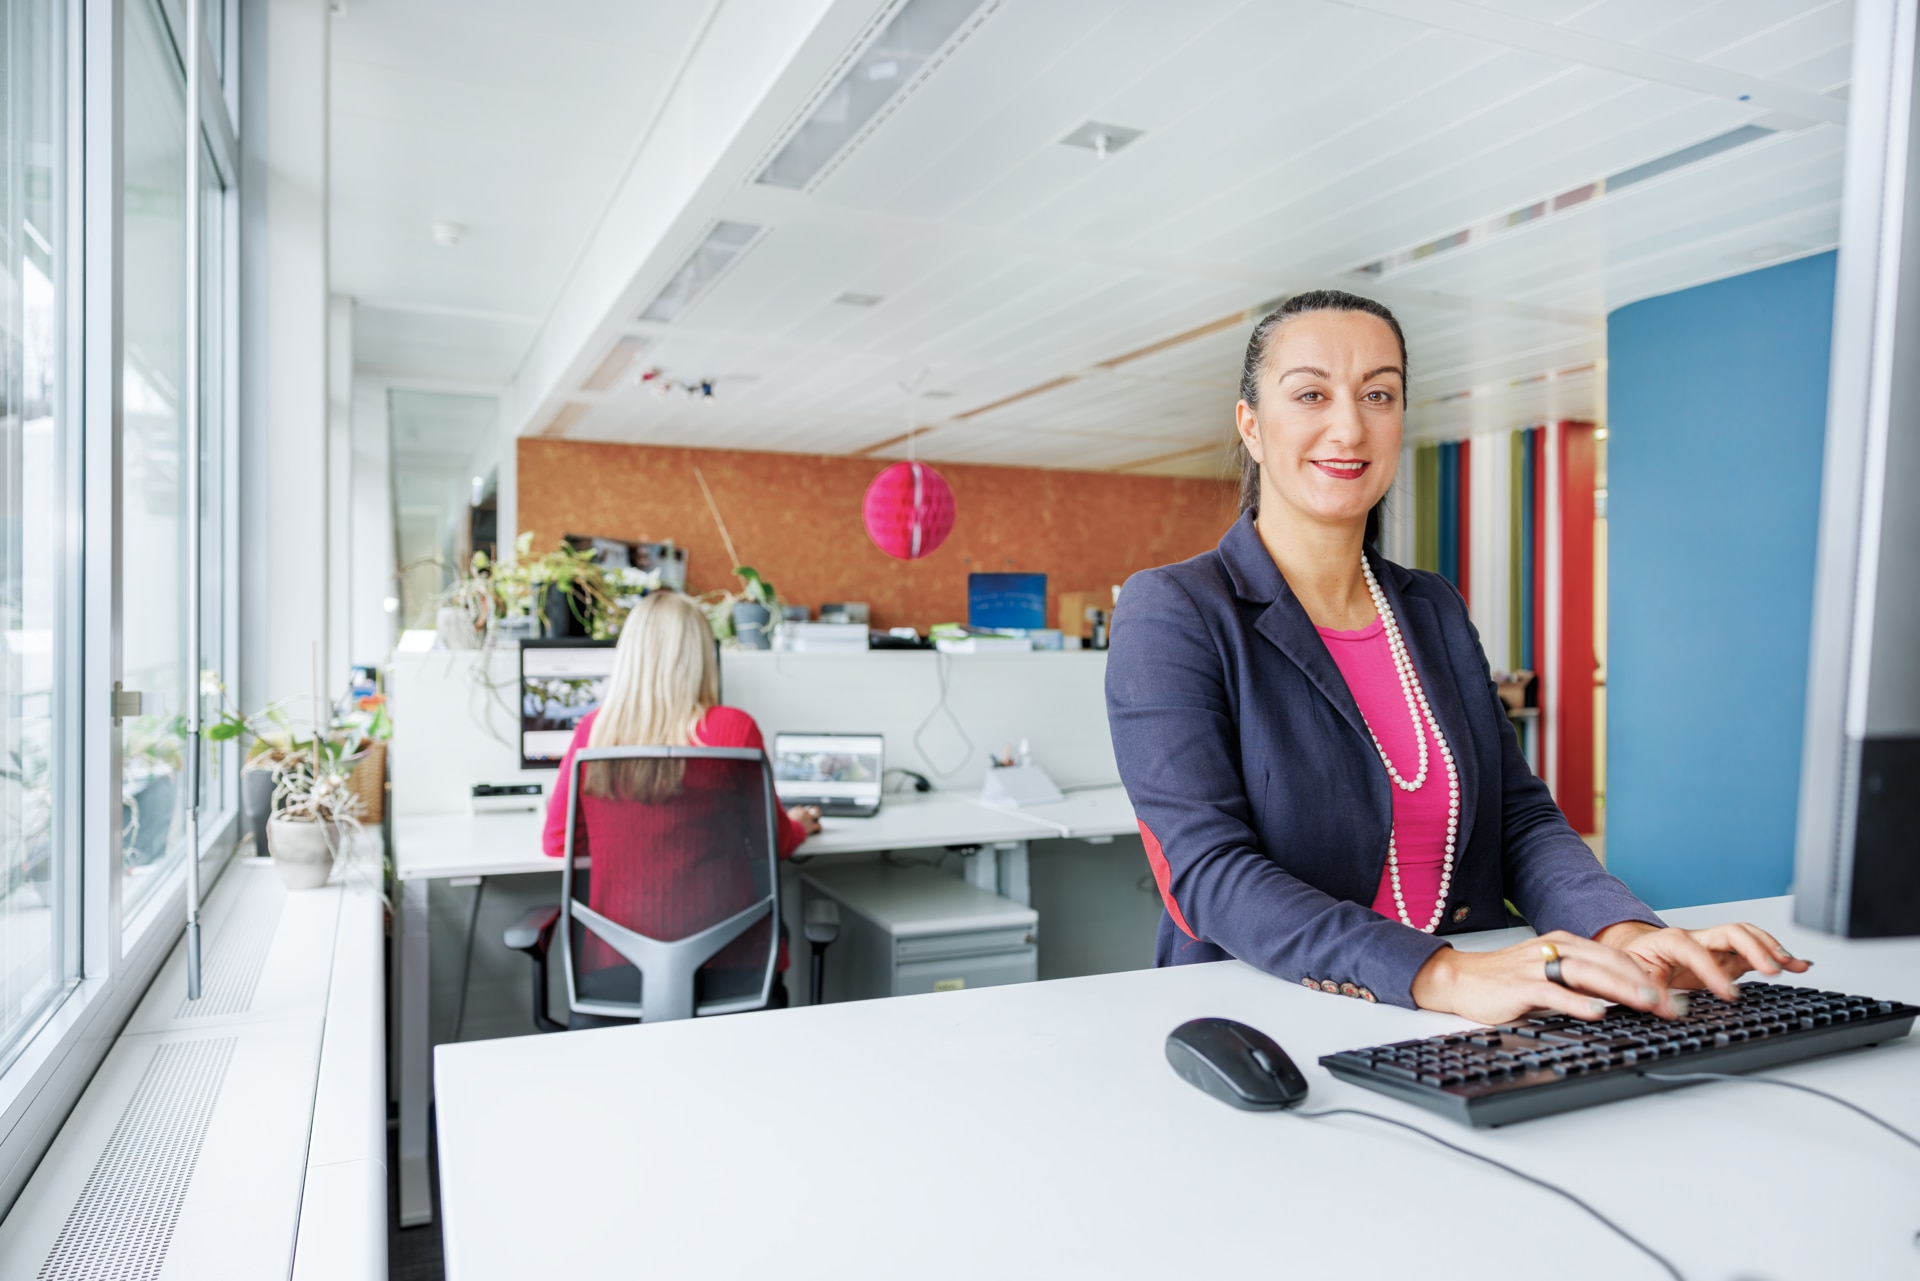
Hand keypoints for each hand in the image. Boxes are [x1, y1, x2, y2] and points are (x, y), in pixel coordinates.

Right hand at [787, 805, 821, 835]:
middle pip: (810, 808)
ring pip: (817, 813)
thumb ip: (788, 819)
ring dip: (817, 817)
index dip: (802, 812)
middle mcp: (802, 812)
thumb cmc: (783, 827)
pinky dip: (819, 828)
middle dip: (812, 811)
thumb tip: (786, 822)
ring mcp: (808, 818)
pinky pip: (818, 826)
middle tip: (812, 815)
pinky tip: (818, 830)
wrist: (786, 831)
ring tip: (817, 820)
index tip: (801, 815)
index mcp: (795, 810)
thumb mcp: (784, 820)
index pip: (800, 808)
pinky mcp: (811, 825)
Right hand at [1411, 930, 1685, 1025]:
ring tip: (1647, 1003)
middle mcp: (1553, 949)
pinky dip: (1577, 1002)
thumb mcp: (1549, 975)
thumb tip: (1623, 1001)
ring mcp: (1536, 966)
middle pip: (1607, 962)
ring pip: (1586, 973)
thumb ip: (1582, 983)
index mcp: (1564, 944)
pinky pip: (1552, 992)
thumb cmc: (1506, 981)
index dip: (1646, 976)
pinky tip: (1596, 1012)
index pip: (1614, 956)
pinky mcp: (1518, 986)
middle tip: (1671, 1004)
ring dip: (1620, 988)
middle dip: (1644, 983)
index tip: (1671, 998)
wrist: (1460, 979)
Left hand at [1593, 920, 1809, 1000]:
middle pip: (1731, 932)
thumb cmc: (1633, 960)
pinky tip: (1798, 964)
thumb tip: (1665, 1007)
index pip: (1695, 950)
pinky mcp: (1727, 958)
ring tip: (1793, 964)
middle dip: (1755, 948)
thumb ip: (1647, 990)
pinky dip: (1777, 956)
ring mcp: (1715, 947)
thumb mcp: (1631, 975)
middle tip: (1773, 969)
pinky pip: (1754, 953)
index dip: (1712, 971)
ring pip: (1747, 937)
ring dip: (1772, 948)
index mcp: (1670, 941)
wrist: (1632, 950)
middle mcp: (1698, 939)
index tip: (1727, 993)